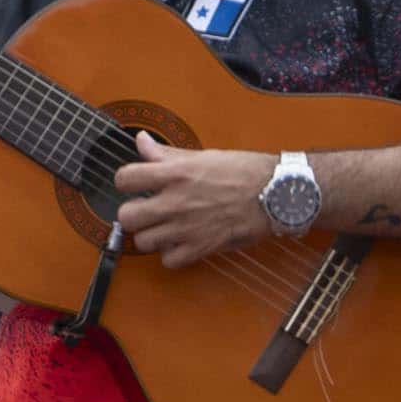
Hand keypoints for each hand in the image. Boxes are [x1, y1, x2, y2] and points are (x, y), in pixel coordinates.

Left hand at [114, 132, 274, 269]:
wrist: (275, 193)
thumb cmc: (243, 170)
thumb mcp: (203, 155)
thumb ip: (167, 154)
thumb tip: (141, 141)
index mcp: (175, 173)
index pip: (125, 179)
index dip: (127, 181)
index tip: (136, 183)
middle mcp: (175, 201)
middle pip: (127, 216)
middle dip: (134, 213)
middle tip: (147, 210)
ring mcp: (186, 227)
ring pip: (143, 242)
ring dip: (152, 235)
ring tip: (165, 227)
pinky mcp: (201, 247)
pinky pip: (168, 260)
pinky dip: (172, 254)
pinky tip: (181, 242)